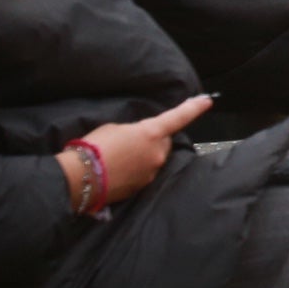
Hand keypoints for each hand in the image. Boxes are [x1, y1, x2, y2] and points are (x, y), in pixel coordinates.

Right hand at [77, 93, 212, 205]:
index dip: (193, 108)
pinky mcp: (143, 187)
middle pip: (164, 142)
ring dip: (143, 155)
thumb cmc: (95, 147)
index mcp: (151, 133)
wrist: (81, 178)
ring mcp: (151, 172)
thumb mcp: (115, 129)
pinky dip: (136, 169)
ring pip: (154, 158)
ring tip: (119, 156)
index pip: (178, 118)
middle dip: (154, 140)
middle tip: (132, 139)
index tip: (207, 100)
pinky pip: (145, 172)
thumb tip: (138, 140)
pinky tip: (118, 169)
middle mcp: (157, 154)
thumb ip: (134, 132)